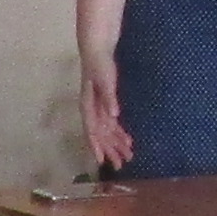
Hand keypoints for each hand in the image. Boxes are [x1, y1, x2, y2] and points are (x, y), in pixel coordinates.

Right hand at [78, 56, 132, 172]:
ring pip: (107, 131)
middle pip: (101, 135)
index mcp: (88, 106)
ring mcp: (99, 108)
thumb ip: (108, 98)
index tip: (102, 161)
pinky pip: (112, 123)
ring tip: (128, 156)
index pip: (92, 131)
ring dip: (116, 144)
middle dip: (110, 150)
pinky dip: (120, 133)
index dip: (96, 146)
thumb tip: (114, 116)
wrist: (98, 50)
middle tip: (121, 165)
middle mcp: (92, 111)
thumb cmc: (99, 64)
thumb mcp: (105, 80)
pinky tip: (128, 141)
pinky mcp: (106, 104)